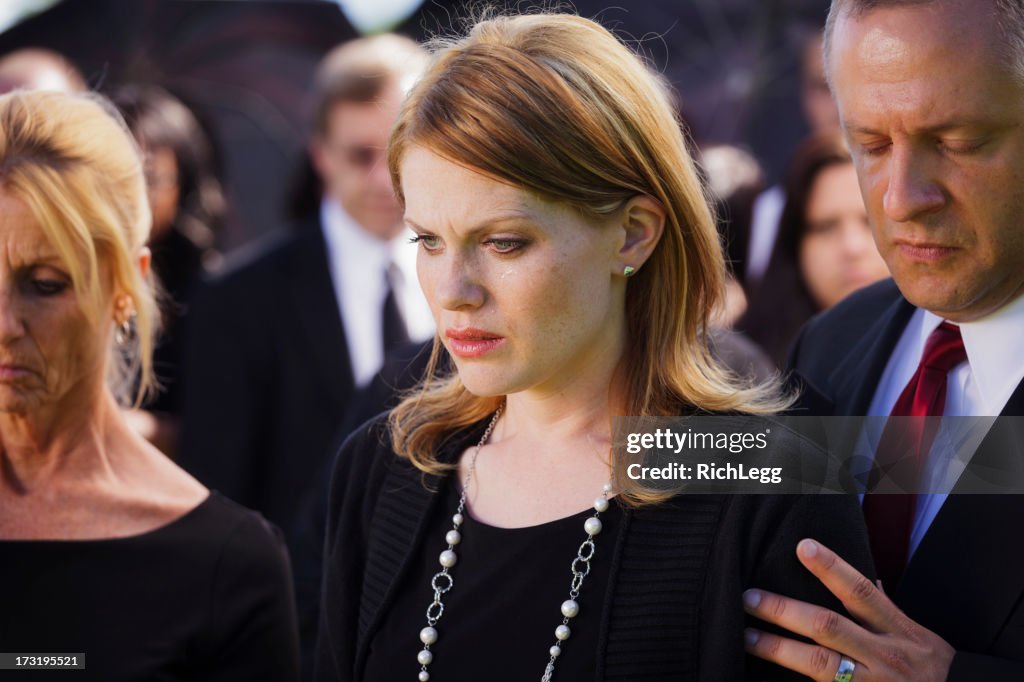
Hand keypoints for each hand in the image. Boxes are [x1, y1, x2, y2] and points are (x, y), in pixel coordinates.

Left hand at [742, 539, 953, 680]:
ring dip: (778, 650)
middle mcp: (882, 655)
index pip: (860, 591)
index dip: (832, 567)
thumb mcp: (915, 631)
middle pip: (828, 628)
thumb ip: (883, 607)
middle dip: (785, 612)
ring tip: (746, 637)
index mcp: (896, 628)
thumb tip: (866, 578)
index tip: (803, 546)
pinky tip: (762, 679)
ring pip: (819, 666)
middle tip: (748, 597)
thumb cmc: (931, 666)